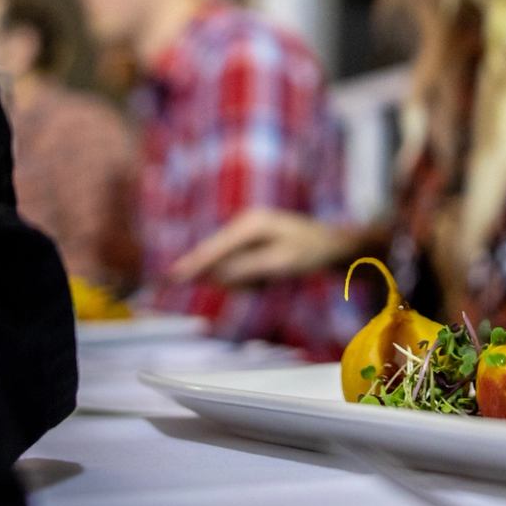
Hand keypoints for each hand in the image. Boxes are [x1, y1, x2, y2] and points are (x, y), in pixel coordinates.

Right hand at [170, 209, 357, 285]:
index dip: (194, 263)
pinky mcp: (249, 244)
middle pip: (218, 259)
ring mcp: (246, 233)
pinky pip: (239, 268)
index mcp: (250, 224)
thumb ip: (247, 269)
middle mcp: (244, 224)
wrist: (332, 245)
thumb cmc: (310, 252)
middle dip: (233, 278)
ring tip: (272, 279)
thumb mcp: (280, 263)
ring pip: (228, 267)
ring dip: (244, 280)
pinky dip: (251, 278)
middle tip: (264, 281)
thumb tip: (217, 275)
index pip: (214, 247)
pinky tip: (270, 277)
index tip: (172, 276)